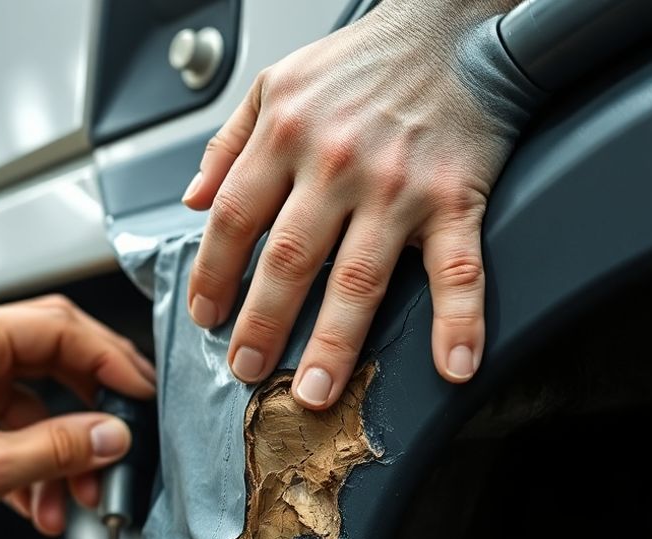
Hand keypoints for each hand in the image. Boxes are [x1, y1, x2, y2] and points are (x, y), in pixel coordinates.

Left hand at [0, 297, 155, 538]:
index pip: (63, 329)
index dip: (112, 363)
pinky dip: (29, 457)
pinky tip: (37, 501)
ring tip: (72, 497)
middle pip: (54, 357)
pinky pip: (9, 419)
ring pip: (35, 397)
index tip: (141, 395)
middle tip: (123, 436)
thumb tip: (112, 438)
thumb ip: (60, 449)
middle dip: (91, 408)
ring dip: (58, 449)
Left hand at [183, 0, 518, 407]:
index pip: (234, 219)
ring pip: (359, 278)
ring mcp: (396, 185)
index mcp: (286, 134)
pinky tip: (453, 365)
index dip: (213, 274)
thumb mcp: (276, 83)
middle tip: (248, 370)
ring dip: (335, 342)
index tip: (207, 316)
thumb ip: (229, 143)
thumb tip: (191, 199)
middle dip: (262, 324)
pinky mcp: (454, 199)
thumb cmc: (364, 61)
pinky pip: (457, 269)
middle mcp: (336, 163)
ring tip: (317, 391)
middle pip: (287, 260)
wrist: (454, 30)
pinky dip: (459, 321)